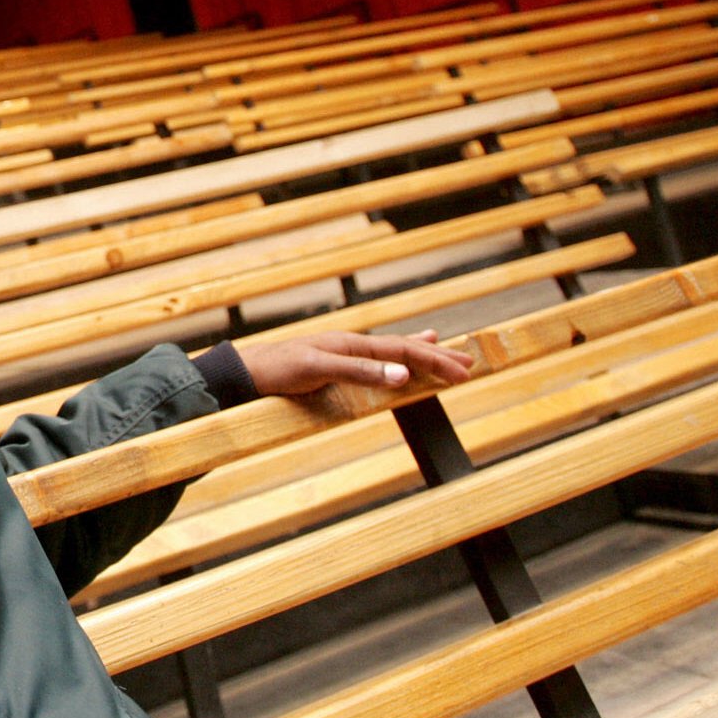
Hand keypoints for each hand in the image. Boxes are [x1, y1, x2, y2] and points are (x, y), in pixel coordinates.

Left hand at [240, 330, 473, 396]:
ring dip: (422, 354)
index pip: (404, 350)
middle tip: (471, 364)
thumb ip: (360, 371)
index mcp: (353, 343)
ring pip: (394, 352)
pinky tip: (402, 361)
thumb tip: (405, 373)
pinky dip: (397, 358)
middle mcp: (353, 345)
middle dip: (438, 356)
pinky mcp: (336, 366)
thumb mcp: (318, 370)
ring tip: (447, 352)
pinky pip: (376, 360)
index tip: (464, 374)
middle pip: (404, 348)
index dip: (436, 362)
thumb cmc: (278, 369)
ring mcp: (345, 354)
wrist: (246, 373)